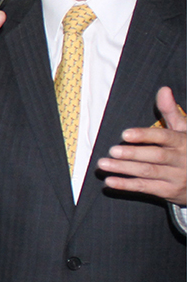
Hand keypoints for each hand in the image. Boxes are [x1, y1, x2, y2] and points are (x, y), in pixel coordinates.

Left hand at [97, 86, 186, 205]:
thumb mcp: (184, 131)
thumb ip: (171, 112)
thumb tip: (163, 89)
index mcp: (184, 142)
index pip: (164, 137)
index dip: (145, 135)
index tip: (125, 134)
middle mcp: (181, 159)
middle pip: (156, 156)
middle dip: (133, 154)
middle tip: (112, 150)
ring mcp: (176, 177)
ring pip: (148, 172)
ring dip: (124, 169)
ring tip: (103, 164)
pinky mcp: (169, 192)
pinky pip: (146, 188)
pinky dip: (127, 185)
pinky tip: (110, 181)